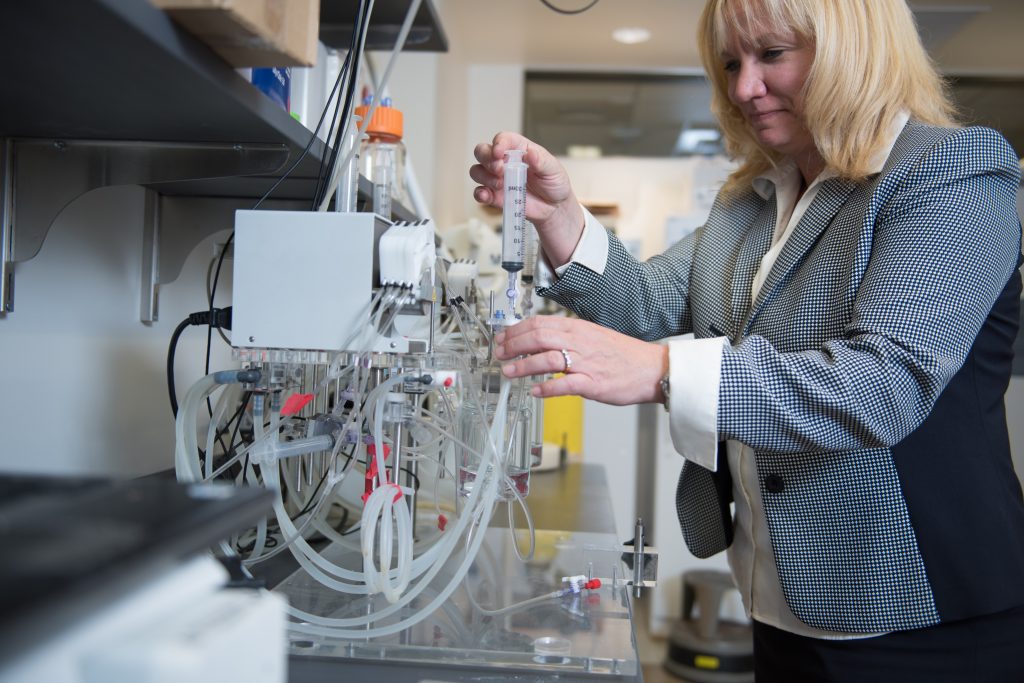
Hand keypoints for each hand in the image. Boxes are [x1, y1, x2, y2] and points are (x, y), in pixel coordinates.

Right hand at [469, 132, 584, 266]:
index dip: (498, 143)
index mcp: (518, 149)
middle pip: (482, 151)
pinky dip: (479, 194)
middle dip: (486, 158)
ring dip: (484, 177)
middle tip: (499, 169)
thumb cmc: (554, 183)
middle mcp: (504, 161)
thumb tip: (530, 153)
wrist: (554, 207)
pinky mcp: (495, 196)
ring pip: (477, 171)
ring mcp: (497, 178)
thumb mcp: (553, 169)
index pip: (503, 139)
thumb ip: (541, 161)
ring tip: (500, 184)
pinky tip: (486, 196)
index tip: (500, 152)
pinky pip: (479, 192)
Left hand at [494, 316, 668, 405]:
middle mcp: (579, 342)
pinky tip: (536, 392)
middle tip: (499, 354)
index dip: (516, 330)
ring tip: (509, 372)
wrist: (650, 368)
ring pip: (547, 359)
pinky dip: (547, 389)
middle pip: (538, 337)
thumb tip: (539, 339)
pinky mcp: (593, 383)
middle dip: (513, 345)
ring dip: (524, 366)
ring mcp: (586, 363)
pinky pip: (565, 385)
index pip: (540, 323)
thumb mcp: (591, 336)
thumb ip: (567, 337)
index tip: (502, 338)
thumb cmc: (622, 355)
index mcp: (578, 328)